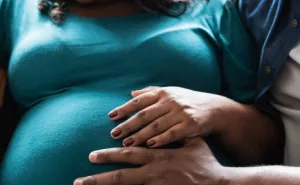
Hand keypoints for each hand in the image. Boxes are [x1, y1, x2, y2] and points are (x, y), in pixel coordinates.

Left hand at [74, 137, 225, 184]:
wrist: (220, 184)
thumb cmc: (205, 161)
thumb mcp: (191, 141)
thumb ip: (173, 131)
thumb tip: (161, 120)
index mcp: (159, 157)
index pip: (129, 154)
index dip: (110, 155)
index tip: (92, 156)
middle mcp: (155, 172)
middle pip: (122, 176)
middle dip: (99, 177)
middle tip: (79, 179)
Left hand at [108, 87, 227, 147]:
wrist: (216, 109)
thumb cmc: (189, 101)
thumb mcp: (172, 92)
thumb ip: (152, 92)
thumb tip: (131, 92)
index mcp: (164, 92)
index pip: (140, 100)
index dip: (125, 108)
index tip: (111, 116)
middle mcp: (171, 100)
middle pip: (145, 114)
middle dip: (128, 124)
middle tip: (114, 134)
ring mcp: (181, 112)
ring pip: (156, 125)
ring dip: (140, 135)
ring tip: (127, 143)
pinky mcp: (190, 124)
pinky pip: (172, 133)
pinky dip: (160, 139)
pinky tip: (149, 145)